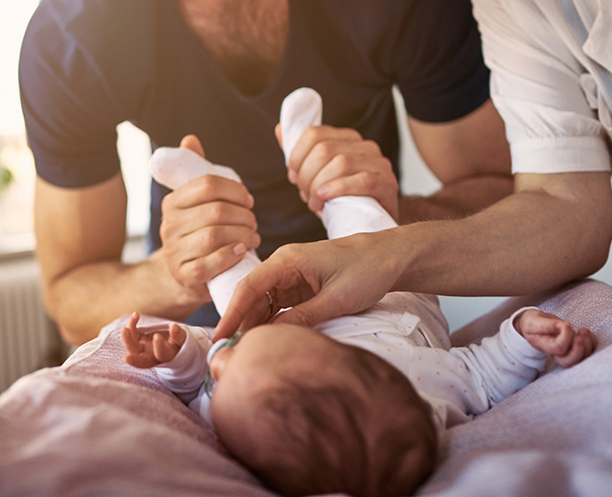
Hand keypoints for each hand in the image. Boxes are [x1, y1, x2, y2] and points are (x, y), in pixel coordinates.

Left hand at [121, 313, 186, 367]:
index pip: (161, 354)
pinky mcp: (138, 341)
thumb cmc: (178, 343)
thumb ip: (179, 335)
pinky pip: (132, 334)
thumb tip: (174, 326)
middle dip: (134, 358)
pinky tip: (136, 315)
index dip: (159, 347)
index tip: (157, 336)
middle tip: (127, 357)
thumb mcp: (182, 340)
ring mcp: (143, 350)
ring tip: (125, 329)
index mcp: (166, 356)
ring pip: (132, 348)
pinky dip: (131, 324)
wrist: (171, 345)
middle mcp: (152, 356)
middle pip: (141, 360)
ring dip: (126, 339)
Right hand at [158, 135, 259, 301]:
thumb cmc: (197, 233)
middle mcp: (168, 225)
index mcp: (172, 202)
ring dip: (243, 235)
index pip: (207, 184)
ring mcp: (174, 252)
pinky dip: (229, 256)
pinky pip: (209, 264)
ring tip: (253, 237)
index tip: (248, 200)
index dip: (235, 189)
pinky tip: (242, 251)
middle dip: (244, 215)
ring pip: (214, 236)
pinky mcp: (184, 276)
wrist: (180, 275)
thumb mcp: (194, 202)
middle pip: (215, 210)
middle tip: (253, 222)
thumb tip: (190, 139)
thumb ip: (195, 171)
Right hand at [214, 232, 400, 338]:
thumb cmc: (367, 270)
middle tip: (229, 354)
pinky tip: (267, 342)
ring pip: (264, 304)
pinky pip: (279, 307)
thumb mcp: (336, 299)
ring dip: (255, 326)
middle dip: (240, 324)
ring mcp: (293, 277)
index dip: (232, 314)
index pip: (249, 287)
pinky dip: (271, 324)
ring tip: (245, 353)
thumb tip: (271, 337)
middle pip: (252, 297)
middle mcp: (285, 266)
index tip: (220, 337)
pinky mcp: (302, 288)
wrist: (392, 257)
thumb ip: (303, 318)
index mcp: (288, 260)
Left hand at [277, 123, 399, 219]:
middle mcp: (366, 146)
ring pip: (341, 163)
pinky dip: (339, 189)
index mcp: (347, 139)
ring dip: (319, 185)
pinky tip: (326, 199)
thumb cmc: (341, 199)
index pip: (314, 133)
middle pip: (324, 149)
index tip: (292, 176)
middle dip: (306, 174)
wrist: (370, 225)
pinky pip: (364, 180)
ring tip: (314, 203)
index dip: (296, 155)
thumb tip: (280, 129)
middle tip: (303, 194)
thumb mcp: (317, 176)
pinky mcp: (388, 184)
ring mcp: (380, 164)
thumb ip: (301, 153)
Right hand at [514, 309, 597, 367]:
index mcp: (546, 347)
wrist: (535, 325)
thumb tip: (560, 326)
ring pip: (582, 358)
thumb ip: (545, 325)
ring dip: (588, 344)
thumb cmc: (533, 324)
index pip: (559, 348)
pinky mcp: (575, 348)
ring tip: (583, 330)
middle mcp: (557, 354)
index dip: (566, 336)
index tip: (565, 324)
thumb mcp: (533, 322)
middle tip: (579, 334)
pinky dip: (593, 342)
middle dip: (579, 348)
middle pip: (570, 362)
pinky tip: (585, 332)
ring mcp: (567, 352)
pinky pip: (589, 351)